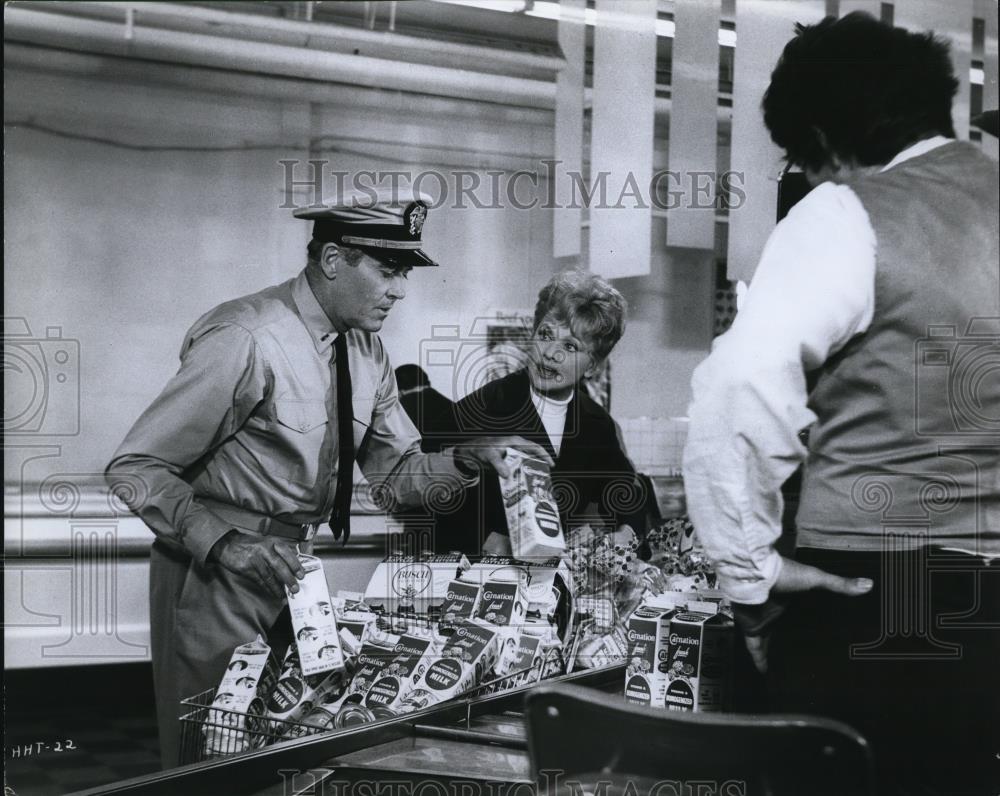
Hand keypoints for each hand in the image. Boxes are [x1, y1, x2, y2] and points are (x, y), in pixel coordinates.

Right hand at [211, 532, 305, 598]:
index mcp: (272, 542)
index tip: (301, 575)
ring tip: (286, 596)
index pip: (286, 553)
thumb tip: (294, 567)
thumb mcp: (267, 543)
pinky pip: (260, 581)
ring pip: (269, 576)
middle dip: (288, 579)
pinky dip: (269, 589)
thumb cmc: (252, 545)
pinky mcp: (246, 569)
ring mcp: (254, 559)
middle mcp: (264, 550)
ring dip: (278, 588)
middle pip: (278, 565)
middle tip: (296, 588)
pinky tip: (274, 594)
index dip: (295, 565)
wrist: (229, 545)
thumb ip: (280, 553)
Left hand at [451, 436, 553, 478]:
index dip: (544, 455)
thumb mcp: (490, 455)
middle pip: (532, 457)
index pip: (534, 447)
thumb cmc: (481, 448)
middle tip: (545, 478)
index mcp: (515, 442)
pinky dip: (521, 477)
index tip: (551, 464)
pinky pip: (518, 470)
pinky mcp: (508, 464)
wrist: (470, 453)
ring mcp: (512, 456)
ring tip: (536, 484)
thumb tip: (507, 474)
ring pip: (526, 465)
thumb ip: (498, 464)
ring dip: (530, 473)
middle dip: (539, 467)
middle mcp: (516, 448)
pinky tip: (522, 485)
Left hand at [742, 556, 872, 673]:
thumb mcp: (815, 579)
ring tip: (794, 673)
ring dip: (780, 654)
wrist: (754, 574)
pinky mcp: (753, 629)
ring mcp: (765, 621)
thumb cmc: (784, 574)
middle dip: (799, 644)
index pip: (806, 615)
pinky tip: (766, 674)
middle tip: (815, 662)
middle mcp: (778, 612)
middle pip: (790, 632)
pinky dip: (760, 660)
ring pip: (773, 642)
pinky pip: (755, 648)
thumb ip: (839, 584)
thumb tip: (869, 584)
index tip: (831, 639)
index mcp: (794, 599)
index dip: (816, 625)